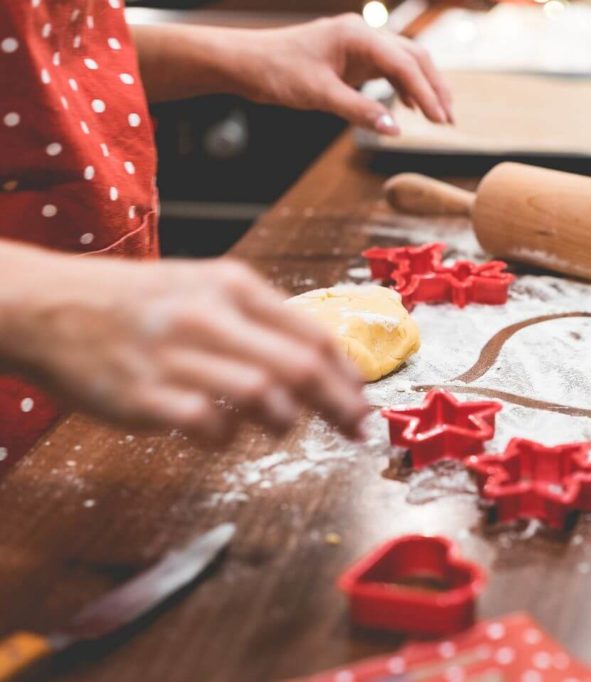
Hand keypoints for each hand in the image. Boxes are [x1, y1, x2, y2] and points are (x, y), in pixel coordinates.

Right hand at [0, 247, 368, 441]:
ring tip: (281, 427)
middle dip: (340, 405)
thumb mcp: (203, 288)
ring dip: (285, 421)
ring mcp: (176, 355)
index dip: (350, 376)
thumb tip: (320, 364)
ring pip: (262, 394)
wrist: (47, 305)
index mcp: (233, 286)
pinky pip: (208, 425)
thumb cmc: (135, 302)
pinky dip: (227, 437)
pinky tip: (222, 434)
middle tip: (356, 429)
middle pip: (301, 367)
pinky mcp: (144, 394)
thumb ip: (259, 320)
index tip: (365, 401)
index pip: (314, 333)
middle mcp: (210, 316)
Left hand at [232, 14, 452, 134]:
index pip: (404, 64)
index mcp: (357, 35)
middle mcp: (362, 34)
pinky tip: (411, 106)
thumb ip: (359, 112)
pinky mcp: (352, 56)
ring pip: (404, 61)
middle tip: (448, 119)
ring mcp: (358, 43)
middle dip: (434, 87)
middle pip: (414, 57)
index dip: (427, 93)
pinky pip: (388, 68)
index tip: (440, 120)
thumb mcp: (319, 96)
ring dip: (424, 87)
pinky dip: (404, 86)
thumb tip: (395, 130)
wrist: (247, 62)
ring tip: (439, 115)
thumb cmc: (277, 72)